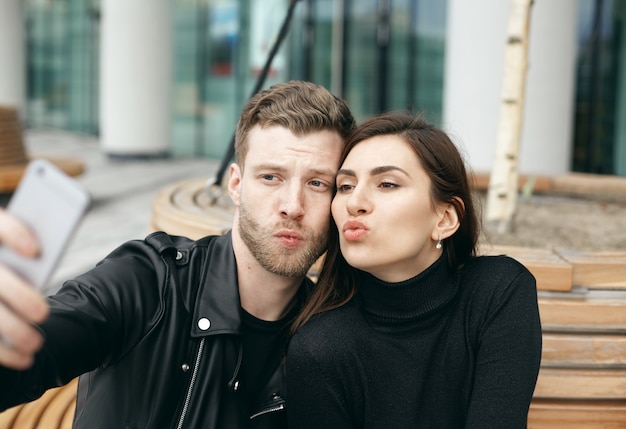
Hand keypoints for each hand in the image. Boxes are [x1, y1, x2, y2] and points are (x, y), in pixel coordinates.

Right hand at [0, 208, 48, 368]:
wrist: (2, 274)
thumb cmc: (10, 260)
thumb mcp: (13, 246)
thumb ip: (24, 244)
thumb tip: (43, 253)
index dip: (14, 234)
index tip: (36, 251)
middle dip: (17, 295)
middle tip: (43, 314)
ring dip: (10, 331)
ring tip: (36, 344)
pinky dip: (2, 352)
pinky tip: (23, 359)